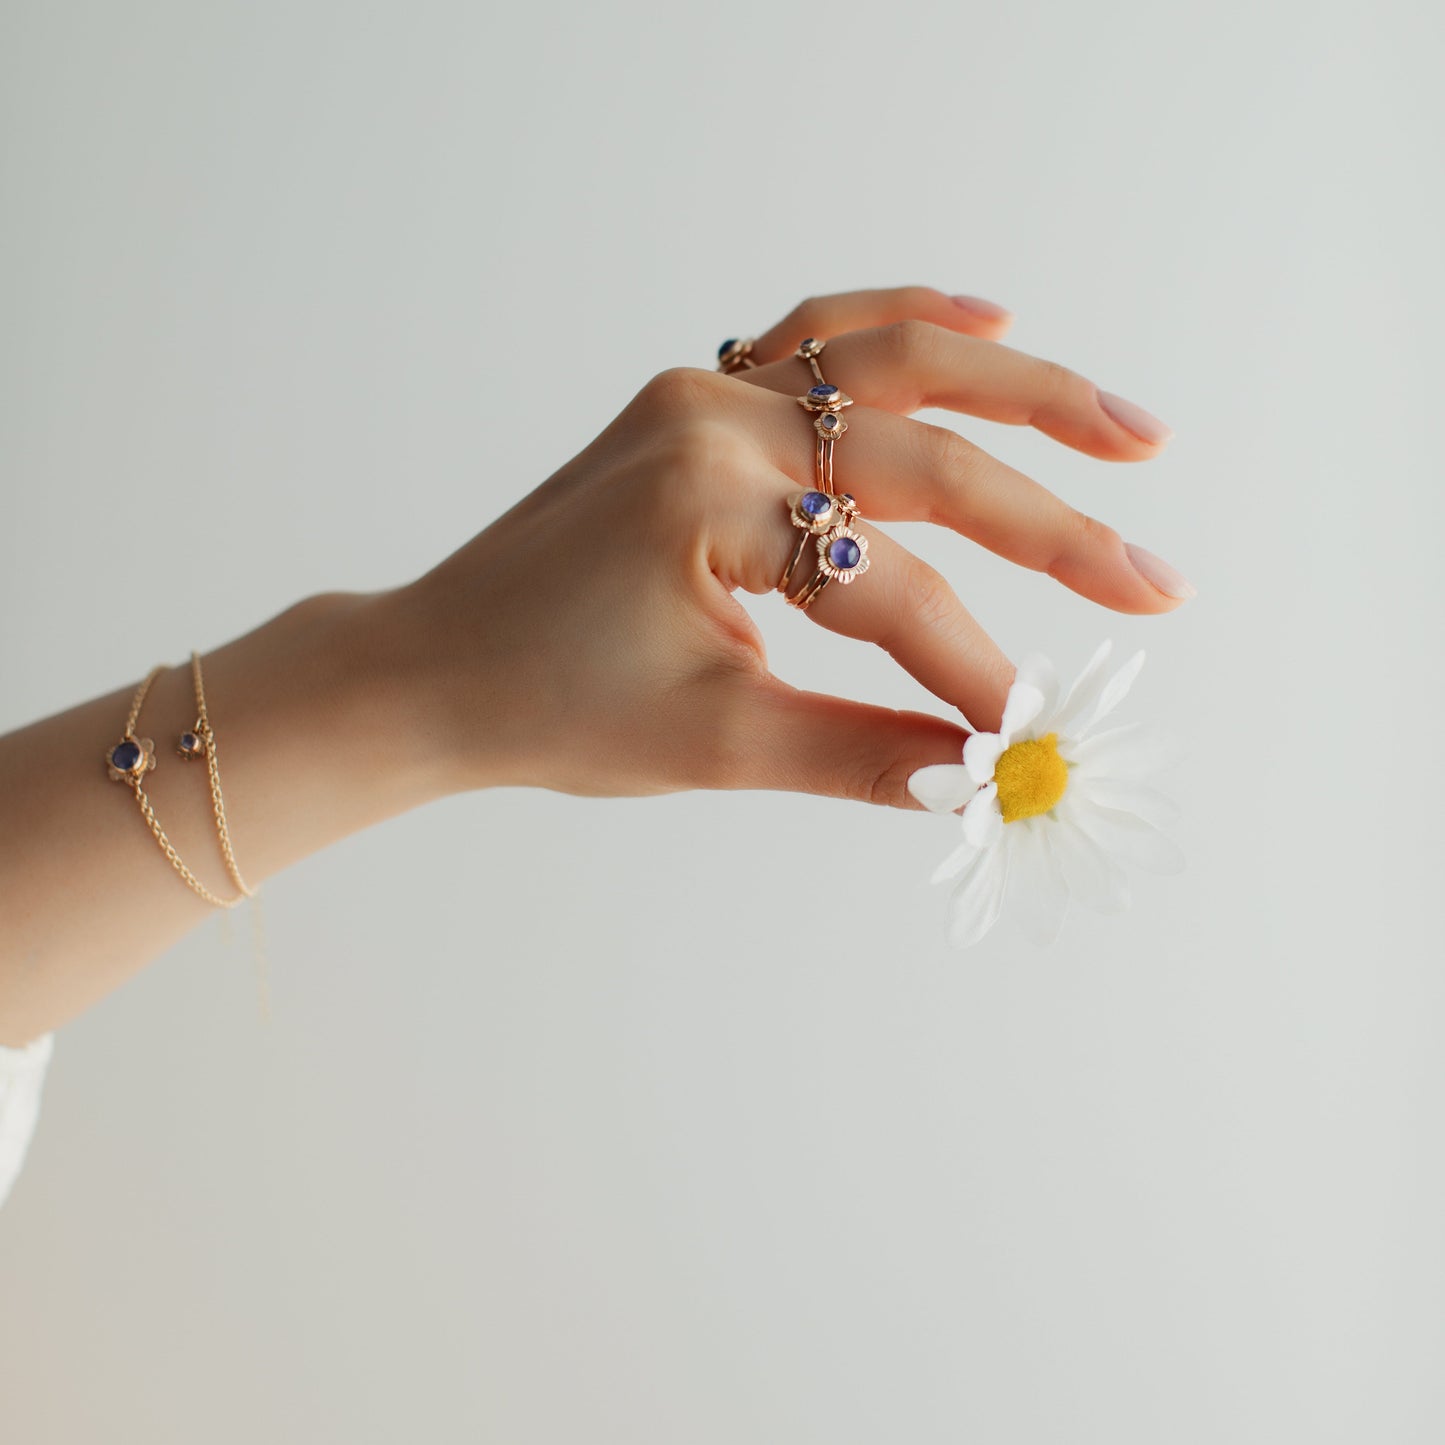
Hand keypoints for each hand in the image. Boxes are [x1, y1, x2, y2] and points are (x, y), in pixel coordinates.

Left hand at [403, 285, 1187, 807]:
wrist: (436, 667)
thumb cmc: (550, 709)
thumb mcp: (713, 743)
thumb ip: (860, 755)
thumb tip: (986, 778)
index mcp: (705, 499)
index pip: (886, 590)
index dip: (972, 667)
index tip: (1039, 735)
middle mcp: (712, 417)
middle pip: (920, 458)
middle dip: (1048, 526)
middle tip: (1152, 581)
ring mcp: (702, 391)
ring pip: (890, 365)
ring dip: (1018, 390)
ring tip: (1126, 430)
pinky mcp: (696, 397)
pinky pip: (816, 338)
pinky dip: (907, 327)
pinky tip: (990, 319)